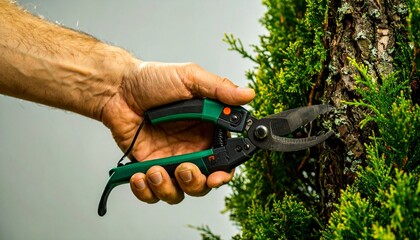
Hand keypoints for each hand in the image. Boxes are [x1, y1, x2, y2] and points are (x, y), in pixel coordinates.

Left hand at [101, 61, 254, 203]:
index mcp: (207, 130)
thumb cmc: (153, 79)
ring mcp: (169, 160)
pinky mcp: (148, 167)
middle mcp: (191, 149)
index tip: (217, 176)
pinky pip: (151, 192)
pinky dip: (146, 191)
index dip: (224, 173)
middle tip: (184, 169)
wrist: (117, 88)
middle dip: (195, 183)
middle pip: (204, 182)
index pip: (225, 160)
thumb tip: (248, 94)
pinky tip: (139, 176)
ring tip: (154, 171)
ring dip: (168, 188)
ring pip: (179, 192)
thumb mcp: (190, 78)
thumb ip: (219, 88)